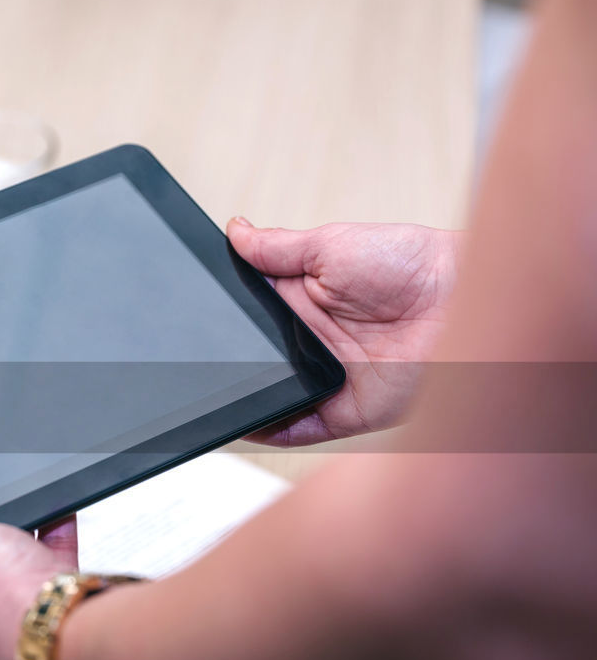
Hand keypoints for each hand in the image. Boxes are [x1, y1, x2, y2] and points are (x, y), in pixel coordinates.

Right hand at [226, 218, 459, 444]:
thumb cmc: (411, 263)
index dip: (228, 317)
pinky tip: (247, 422)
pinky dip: (271, 428)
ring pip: (272, 394)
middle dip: (232, 356)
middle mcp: (313, 341)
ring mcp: (327, 377)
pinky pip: (298, 427)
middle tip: (206, 351)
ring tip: (218, 389)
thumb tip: (236, 231)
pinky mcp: (344, 410)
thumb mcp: (331, 243)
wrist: (462, 299)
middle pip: (257, 356)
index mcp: (304, 299)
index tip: (198, 315)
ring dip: (249, 393)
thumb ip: (278, 247)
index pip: (252, 314)